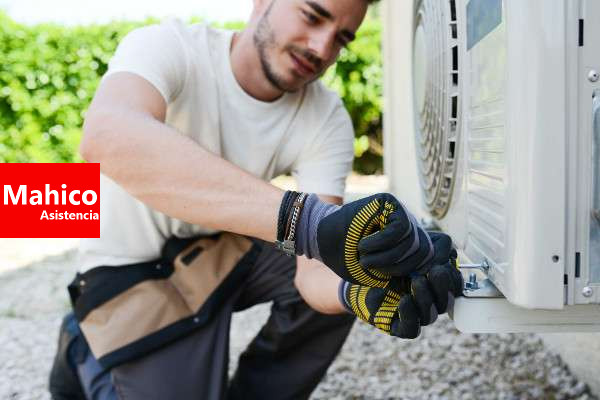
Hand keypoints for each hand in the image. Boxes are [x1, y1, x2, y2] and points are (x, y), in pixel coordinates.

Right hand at [316, 193, 433, 285]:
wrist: (321, 240)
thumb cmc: (349, 259)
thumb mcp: (380, 274)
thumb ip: (403, 274)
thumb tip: (428, 276)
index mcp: (409, 242)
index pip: (433, 255)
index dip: (425, 269)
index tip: (409, 280)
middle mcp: (408, 224)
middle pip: (424, 250)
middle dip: (400, 267)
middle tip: (376, 271)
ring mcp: (399, 211)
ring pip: (412, 240)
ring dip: (386, 257)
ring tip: (364, 260)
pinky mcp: (388, 201)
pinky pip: (399, 228)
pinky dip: (380, 243)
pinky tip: (363, 246)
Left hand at [340, 248, 462, 338]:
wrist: (358, 275)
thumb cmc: (387, 260)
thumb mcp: (410, 249)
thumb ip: (432, 248)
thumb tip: (451, 255)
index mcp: (435, 285)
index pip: (455, 287)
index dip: (454, 277)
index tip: (444, 262)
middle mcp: (428, 303)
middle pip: (446, 302)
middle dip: (443, 286)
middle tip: (436, 270)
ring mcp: (414, 316)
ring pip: (430, 315)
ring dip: (426, 298)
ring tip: (416, 280)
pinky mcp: (398, 327)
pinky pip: (412, 329)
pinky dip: (411, 316)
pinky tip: (405, 300)